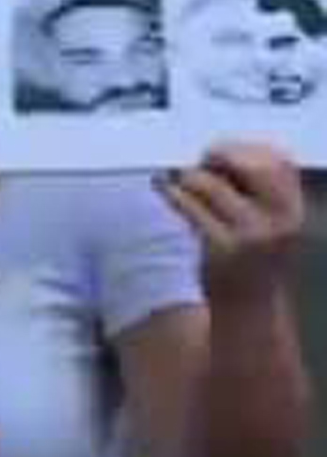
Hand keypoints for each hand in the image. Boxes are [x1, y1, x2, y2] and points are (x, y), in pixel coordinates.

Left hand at [158, 142, 305, 306]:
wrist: (250, 307)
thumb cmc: (253, 257)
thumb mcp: (268, 221)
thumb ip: (254, 188)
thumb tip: (213, 152)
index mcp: (294, 208)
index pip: (275, 159)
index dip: (242, 148)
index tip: (217, 154)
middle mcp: (281, 219)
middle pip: (246, 164)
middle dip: (217, 157)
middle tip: (198, 164)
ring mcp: (252, 234)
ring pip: (210, 183)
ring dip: (187, 177)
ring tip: (177, 180)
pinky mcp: (222, 248)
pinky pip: (188, 205)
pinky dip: (170, 192)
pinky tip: (162, 188)